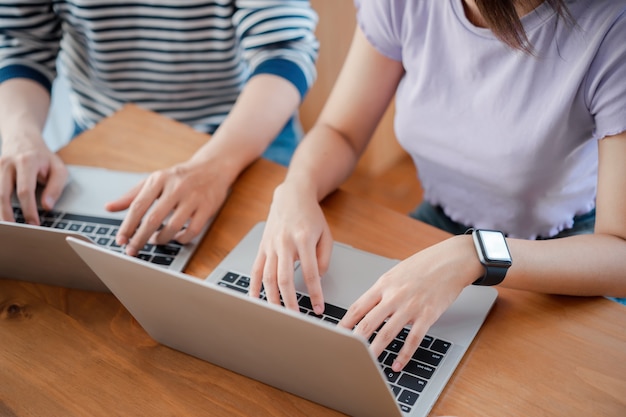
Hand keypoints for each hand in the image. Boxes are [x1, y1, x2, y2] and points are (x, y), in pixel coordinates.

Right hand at [0, 137, 67, 223]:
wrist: (22, 137)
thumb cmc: (43, 156)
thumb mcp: (58, 168)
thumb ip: (55, 187)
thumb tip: (47, 206)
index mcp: (26, 161)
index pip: (25, 191)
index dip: (28, 210)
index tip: (34, 224)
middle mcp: (7, 163)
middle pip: (3, 195)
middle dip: (9, 215)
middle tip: (17, 231)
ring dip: (0, 212)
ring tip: (8, 227)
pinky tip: (3, 215)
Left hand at [105, 160, 228, 255]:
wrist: (212, 168)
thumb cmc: (178, 177)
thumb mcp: (154, 181)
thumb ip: (132, 195)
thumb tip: (109, 207)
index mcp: (159, 179)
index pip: (138, 205)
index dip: (128, 225)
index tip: (120, 240)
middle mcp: (176, 187)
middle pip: (153, 218)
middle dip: (140, 238)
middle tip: (132, 250)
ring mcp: (193, 197)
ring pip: (173, 226)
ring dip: (161, 239)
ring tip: (155, 240)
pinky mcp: (207, 207)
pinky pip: (193, 230)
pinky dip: (182, 238)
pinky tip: (176, 237)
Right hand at [250, 182, 333, 314]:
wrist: (292, 195)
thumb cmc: (311, 216)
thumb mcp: (326, 234)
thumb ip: (324, 258)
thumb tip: (317, 279)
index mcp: (304, 239)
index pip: (310, 273)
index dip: (315, 293)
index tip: (318, 308)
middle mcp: (284, 243)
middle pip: (284, 279)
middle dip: (290, 302)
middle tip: (296, 319)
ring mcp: (271, 245)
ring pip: (268, 277)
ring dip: (272, 299)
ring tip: (278, 315)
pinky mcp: (262, 247)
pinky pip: (256, 270)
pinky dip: (255, 287)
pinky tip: (256, 301)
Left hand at [338, 235, 481, 371]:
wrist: (451, 261)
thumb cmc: (424, 265)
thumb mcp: (396, 272)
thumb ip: (382, 290)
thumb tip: (368, 307)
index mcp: (383, 284)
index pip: (358, 306)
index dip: (345, 322)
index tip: (336, 333)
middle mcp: (394, 296)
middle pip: (368, 322)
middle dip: (354, 340)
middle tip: (345, 352)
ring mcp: (410, 307)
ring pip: (387, 334)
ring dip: (375, 350)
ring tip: (367, 363)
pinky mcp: (427, 316)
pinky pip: (413, 340)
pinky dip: (404, 355)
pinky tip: (397, 364)